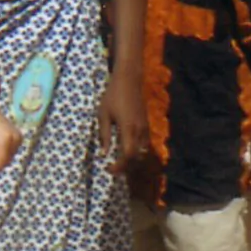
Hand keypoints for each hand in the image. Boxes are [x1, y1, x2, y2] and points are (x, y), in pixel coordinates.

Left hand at [100, 68, 151, 190]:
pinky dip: (136, 151)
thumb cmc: (112, 95)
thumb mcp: (103, 115)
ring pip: (142, 152)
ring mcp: (145, 128)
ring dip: (131, 160)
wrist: (129, 80)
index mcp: (128, 129)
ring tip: (118, 161)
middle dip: (125, 167)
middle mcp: (140, 131)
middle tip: (112, 168)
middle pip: (136, 157)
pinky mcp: (146, 124)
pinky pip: (144, 144)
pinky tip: (126, 149)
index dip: (120, 166)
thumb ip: (104, 135)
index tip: (109, 169)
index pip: (128, 155)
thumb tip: (104, 154)